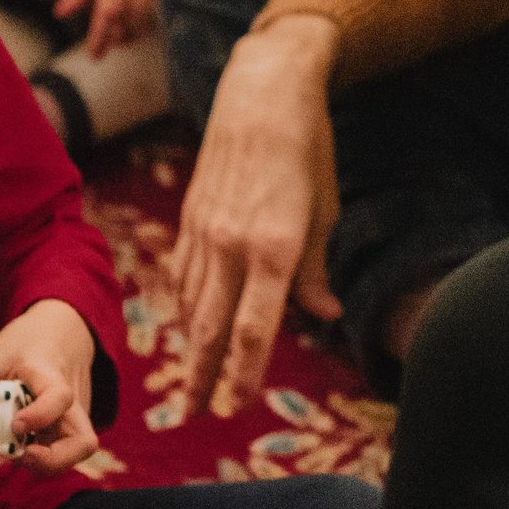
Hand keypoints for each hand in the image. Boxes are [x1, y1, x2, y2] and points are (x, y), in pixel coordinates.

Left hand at [0, 298, 101, 476]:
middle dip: (52, 461)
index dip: (40, 416)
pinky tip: (21, 446)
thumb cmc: (24, 344)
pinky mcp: (72, 427)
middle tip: (20, 455)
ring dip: (48, 463)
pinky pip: (64, 451)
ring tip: (16, 452)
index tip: (15, 425)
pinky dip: (43, 457)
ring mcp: (76, 416)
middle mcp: (72, 400)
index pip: (59, 397)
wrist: (59, 332)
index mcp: (50, 373)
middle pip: (83, 442)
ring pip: (77, 452)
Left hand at [55, 0, 200, 57]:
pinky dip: (154, 21)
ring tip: (127, 38)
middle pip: (126, 15)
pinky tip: (147, 24)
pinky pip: (166, 7)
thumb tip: (61, 14)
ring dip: (135, 32)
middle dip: (116, 37)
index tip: (94, 54)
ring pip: (146, 15)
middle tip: (109, 50)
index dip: (100, 35)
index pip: (106, 8)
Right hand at [167, 14, 343, 412]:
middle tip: (198, 416)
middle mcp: (233, 244)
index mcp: (275, 246)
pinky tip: (187, 325)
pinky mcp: (191, 216)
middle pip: (212, 327)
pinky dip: (183, 306)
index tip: (238, 407)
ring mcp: (205, 230)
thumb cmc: (307, 149)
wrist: (261, 92)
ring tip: (191, 385)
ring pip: (191, 304)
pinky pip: (182, 274)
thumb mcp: (325, 209)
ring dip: (191, 348)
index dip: (245, 372)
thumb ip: (316, 269)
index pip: (254, 327)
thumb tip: (322, 314)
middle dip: (204, 376)